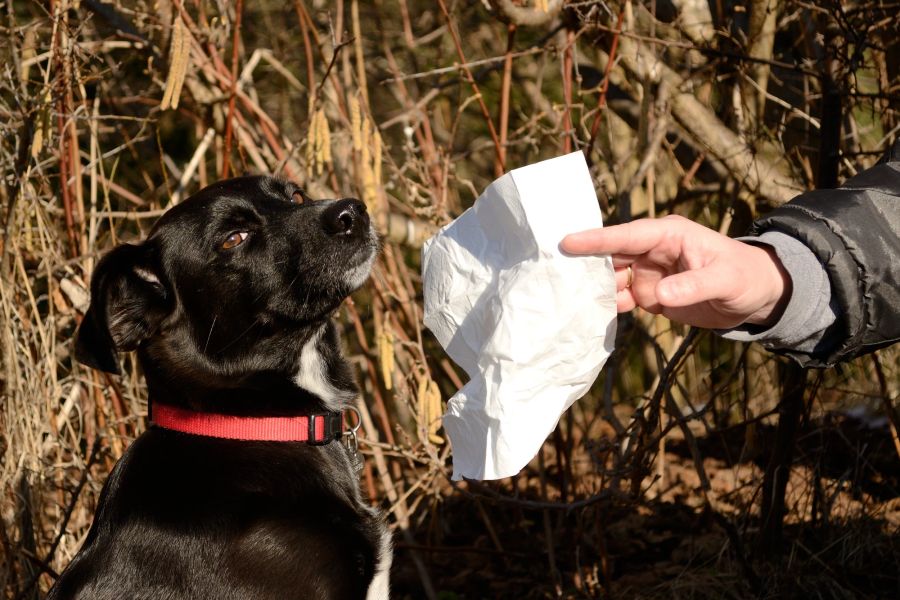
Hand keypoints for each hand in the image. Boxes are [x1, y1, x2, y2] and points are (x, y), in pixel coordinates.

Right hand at [560, 215, 790, 329]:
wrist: (755, 297)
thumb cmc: (744, 276)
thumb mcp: (724, 279)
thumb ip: (693, 285)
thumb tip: (658, 294)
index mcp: (668, 235)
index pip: (626, 235)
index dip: (597, 239)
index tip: (568, 242)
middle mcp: (652, 251)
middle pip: (611, 255)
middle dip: (585, 263)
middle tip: (553, 271)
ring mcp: (648, 274)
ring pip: (612, 279)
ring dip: (593, 289)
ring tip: (566, 298)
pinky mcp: (649, 296)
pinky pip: (621, 300)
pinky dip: (607, 307)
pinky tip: (590, 316)